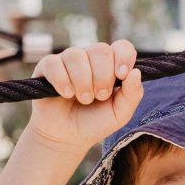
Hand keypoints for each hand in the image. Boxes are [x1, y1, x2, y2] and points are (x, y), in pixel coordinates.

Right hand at [27, 41, 141, 151]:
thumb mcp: (119, 114)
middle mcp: (90, 58)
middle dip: (102, 77)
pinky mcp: (47, 66)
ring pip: (76, 56)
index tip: (121, 75)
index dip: (123, 57)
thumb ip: (132, 95)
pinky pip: (54, 63)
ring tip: (82, 99)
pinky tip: (65, 94)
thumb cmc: (94, 123)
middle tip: (98, 97)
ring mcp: (68, 60)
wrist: (66, 138)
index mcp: (111, 65)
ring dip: (82, 82)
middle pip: (100, 49)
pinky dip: (62, 80)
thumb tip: (136, 72)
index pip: (122, 47)